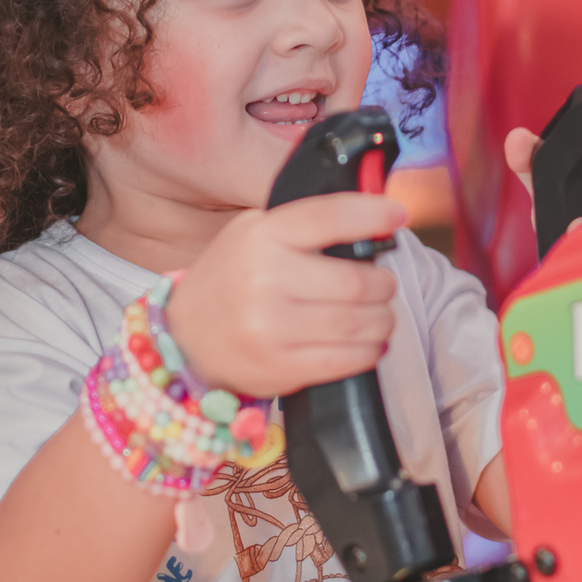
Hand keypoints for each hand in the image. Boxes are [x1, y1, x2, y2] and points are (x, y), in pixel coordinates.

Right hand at [165, 192, 406, 396]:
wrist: (183, 338)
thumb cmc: (231, 281)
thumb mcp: (253, 234)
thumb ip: (304, 224)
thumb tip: (370, 217)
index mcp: (262, 236)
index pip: (330, 216)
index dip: (372, 215)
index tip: (397, 216)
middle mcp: (265, 278)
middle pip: (359, 281)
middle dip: (384, 284)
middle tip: (383, 286)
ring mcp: (270, 326)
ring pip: (360, 323)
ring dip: (383, 320)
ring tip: (379, 316)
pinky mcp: (279, 366)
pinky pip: (347, 359)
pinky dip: (369, 351)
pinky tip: (368, 344)